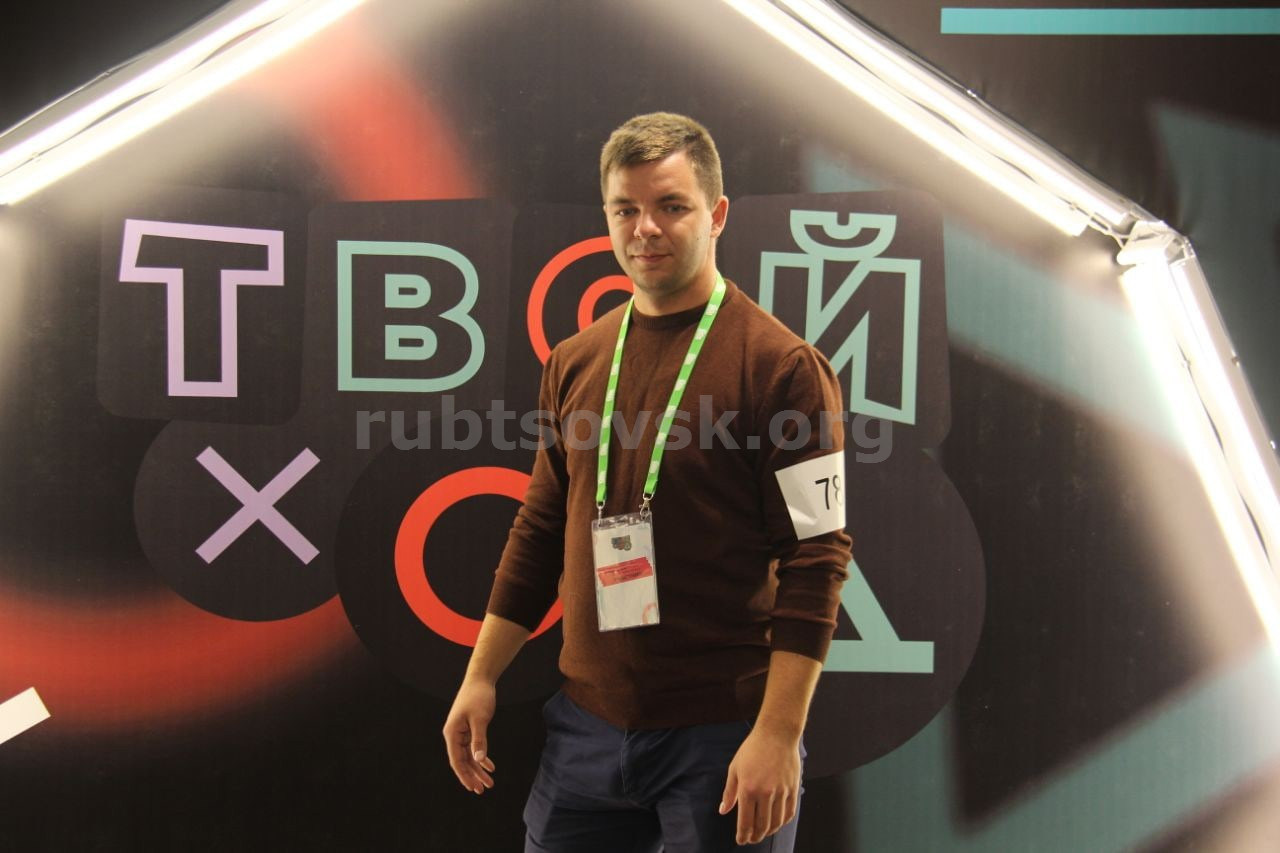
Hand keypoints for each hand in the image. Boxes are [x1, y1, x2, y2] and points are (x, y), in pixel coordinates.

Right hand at [443, 679, 497, 793]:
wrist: (480, 680)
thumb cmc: (478, 697)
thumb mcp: (480, 719)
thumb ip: (479, 740)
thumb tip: (478, 760)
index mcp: (452, 733)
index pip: (456, 760)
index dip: (465, 776)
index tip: (473, 788)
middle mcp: (454, 735)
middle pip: (462, 761)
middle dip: (473, 776)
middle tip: (483, 790)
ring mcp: (461, 733)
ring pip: (469, 756)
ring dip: (478, 769)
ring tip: (489, 782)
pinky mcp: (468, 729)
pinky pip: (473, 748)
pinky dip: (482, 757)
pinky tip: (490, 766)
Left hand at [718, 726, 801, 845]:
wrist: (777, 734)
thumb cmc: (753, 749)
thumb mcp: (735, 768)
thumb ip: (729, 792)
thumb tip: (723, 810)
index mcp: (748, 789)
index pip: (745, 822)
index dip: (742, 835)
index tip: (740, 840)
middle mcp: (765, 793)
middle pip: (761, 826)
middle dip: (755, 837)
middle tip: (751, 839)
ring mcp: (781, 792)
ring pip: (776, 822)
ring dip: (768, 832)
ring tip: (763, 833)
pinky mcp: (793, 789)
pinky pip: (789, 813)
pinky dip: (782, 823)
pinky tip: (776, 823)